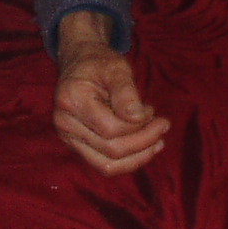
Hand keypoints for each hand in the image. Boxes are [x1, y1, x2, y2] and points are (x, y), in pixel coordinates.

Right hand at [53, 12, 169, 175]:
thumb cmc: (99, 63)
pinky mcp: (77, 146)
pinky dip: (128, 161)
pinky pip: (103, 164)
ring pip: (107, 165)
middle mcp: (64, 123)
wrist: (80, 63)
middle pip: (111, 150)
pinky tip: (146, 149)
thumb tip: (139, 119)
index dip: (138, 126)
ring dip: (138, 157)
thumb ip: (126, 92)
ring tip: (158, 142)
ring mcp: (68, 138)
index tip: (151, 110)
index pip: (111, 129)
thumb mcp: (116, 68)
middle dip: (144, 141)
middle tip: (163, 125)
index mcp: (71, 100)